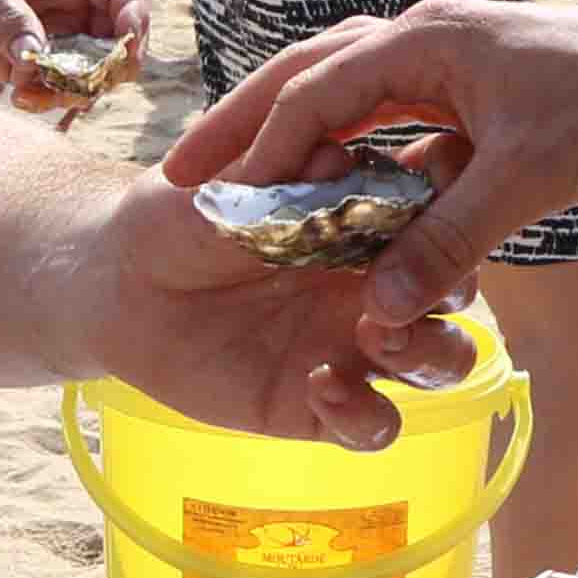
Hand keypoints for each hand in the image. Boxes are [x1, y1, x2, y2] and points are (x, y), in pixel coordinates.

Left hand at [0, 0, 151, 96]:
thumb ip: (9, 17)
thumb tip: (36, 58)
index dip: (134, 18)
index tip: (126, 47)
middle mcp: (71, 6)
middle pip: (115, 42)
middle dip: (106, 69)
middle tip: (85, 87)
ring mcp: (53, 39)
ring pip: (87, 74)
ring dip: (72, 92)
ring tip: (31, 95)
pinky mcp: (28, 66)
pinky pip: (53, 90)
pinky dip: (44, 100)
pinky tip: (16, 97)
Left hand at [55, 179, 488, 454]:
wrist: (120, 285)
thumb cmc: (177, 216)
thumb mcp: (223, 187)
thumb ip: (280, 177)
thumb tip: (335, 152)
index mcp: (370, 215)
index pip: (442, 212)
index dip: (451, 209)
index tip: (432, 202)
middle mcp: (378, 281)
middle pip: (457, 291)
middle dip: (450, 288)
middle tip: (404, 281)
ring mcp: (356, 346)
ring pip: (440, 361)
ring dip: (430, 352)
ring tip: (378, 336)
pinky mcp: (321, 404)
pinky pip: (373, 425)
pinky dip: (364, 414)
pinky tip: (320, 385)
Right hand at [163, 0, 577, 329]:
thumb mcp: (533, 176)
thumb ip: (450, 241)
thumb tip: (381, 312)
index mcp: (425, 40)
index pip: (311, 93)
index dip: (252, 147)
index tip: (201, 198)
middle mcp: (428, 45)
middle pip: (310, 83)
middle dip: (245, 130)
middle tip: (180, 177)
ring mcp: (454, 72)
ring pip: (351, 110)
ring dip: (300, 151)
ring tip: (243, 200)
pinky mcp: (483, 105)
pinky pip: (400, 137)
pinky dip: (364, 172)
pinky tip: (342, 217)